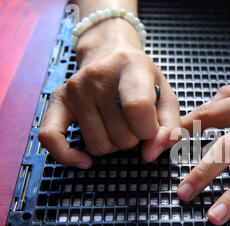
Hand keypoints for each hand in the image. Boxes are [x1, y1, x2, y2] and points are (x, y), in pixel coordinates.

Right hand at [38, 18, 179, 168]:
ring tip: (116, 124)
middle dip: (134, 138)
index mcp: (131, 65)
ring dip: (113, 145)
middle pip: (121, 136)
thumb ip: (171, 128)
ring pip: (98, 147)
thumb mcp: (166, 98)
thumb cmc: (142, 81)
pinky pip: (51, 138)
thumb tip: (151, 154)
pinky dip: (68, 156)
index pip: (138, 109)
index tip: (153, 129)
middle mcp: (98, 75)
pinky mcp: (58, 100)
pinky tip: (84, 161)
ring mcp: (75, 88)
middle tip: (134, 122)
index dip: (149, 131)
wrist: (110, 54)